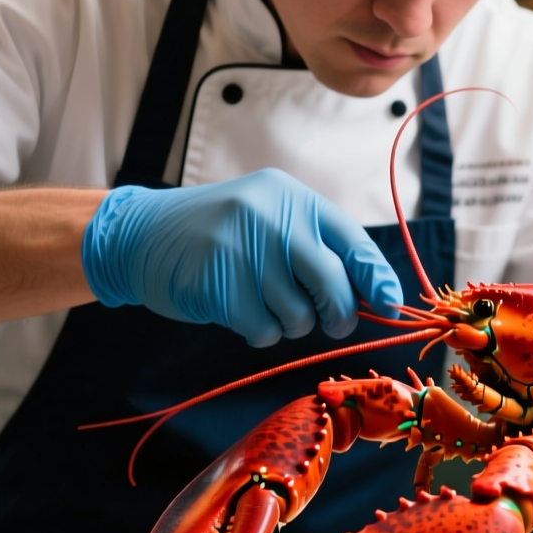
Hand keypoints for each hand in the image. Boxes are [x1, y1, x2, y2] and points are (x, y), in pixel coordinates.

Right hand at [81, 168, 402, 346]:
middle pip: (333, 286)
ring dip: (290, 324)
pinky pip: (264, 330)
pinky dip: (259, 332)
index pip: (353, 242)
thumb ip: (317, 247)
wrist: (142, 234)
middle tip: (331, 323)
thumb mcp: (271, 220)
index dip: (377, 278)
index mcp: (294, 200)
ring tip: (265, 304)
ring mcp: (244, 250)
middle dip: (339, 315)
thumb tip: (375, 295)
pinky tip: (240, 312)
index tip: (390, 305)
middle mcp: (273, 219)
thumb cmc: (221, 234)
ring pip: (299, 315)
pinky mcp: (218, 285)